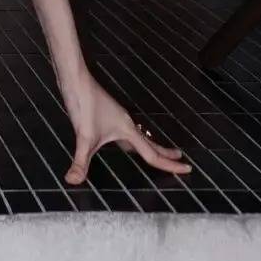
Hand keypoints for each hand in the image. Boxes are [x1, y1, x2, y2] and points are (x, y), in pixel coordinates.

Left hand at [61, 68, 191, 185]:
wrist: (75, 79)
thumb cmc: (83, 105)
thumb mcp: (83, 137)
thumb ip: (80, 162)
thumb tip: (72, 182)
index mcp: (127, 130)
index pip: (152, 154)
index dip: (170, 165)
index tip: (188, 169)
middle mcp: (126, 123)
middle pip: (151, 142)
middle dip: (165, 153)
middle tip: (181, 160)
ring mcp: (117, 117)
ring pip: (140, 136)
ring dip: (151, 145)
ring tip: (158, 152)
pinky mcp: (107, 113)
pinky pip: (128, 131)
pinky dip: (134, 140)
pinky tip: (125, 141)